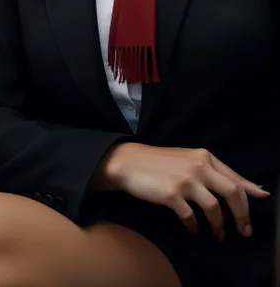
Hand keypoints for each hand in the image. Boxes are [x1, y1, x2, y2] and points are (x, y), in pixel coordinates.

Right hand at [96, 143, 269, 240]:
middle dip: (242, 216)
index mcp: (205, 156)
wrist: (129, 162)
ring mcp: (185, 181)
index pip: (235, 178)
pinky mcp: (171, 195)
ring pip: (214, 208)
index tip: (261, 205)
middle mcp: (199, 166)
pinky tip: (193, 230)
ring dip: (219, 226)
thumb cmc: (160, 162)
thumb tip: (248, 188)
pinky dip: (195, 227)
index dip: (250, 196)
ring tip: (218, 235)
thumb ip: (214, 172)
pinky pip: (191, 217)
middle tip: (244, 231)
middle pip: (232, 193)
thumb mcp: (189, 160)